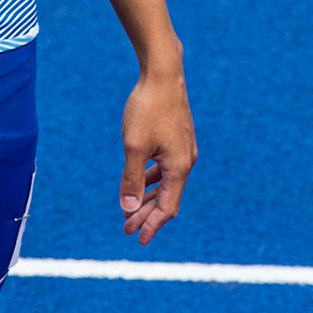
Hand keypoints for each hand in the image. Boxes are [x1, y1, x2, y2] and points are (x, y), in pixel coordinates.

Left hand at [118, 71, 195, 244]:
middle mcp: (186, 161)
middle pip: (167, 198)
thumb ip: (132, 179)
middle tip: (126, 228)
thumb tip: (129, 209)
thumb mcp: (134, 146)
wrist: (162, 74)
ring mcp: (183, 149)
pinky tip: (140, 181)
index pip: (168, 207)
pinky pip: (166, 168)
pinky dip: (153, 179)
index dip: (152, 225)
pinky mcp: (177, 139)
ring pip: (167, 183)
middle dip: (146, 215)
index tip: (138, 239)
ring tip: (130, 209)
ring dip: (148, 197)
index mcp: (179, 167)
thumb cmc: (148, 109)